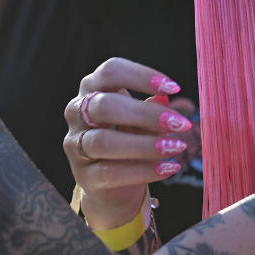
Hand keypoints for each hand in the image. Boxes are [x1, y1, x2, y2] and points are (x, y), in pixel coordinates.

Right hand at [63, 57, 194, 228]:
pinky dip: (143, 170)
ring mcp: (74, 145)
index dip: (141, 76)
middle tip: (180, 124)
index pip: (111, 71)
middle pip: (105, 106)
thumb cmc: (129, 137)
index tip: (174, 87)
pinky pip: (110, 172)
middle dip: (146, 114)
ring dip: (145, 145)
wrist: (113, 183)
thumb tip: (164, 97)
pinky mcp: (82, 176)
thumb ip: (151, 109)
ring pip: (104, 142)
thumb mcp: (142, 119)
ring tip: (176, 147)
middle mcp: (77, 112)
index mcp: (93, 87)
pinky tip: (168, 167)